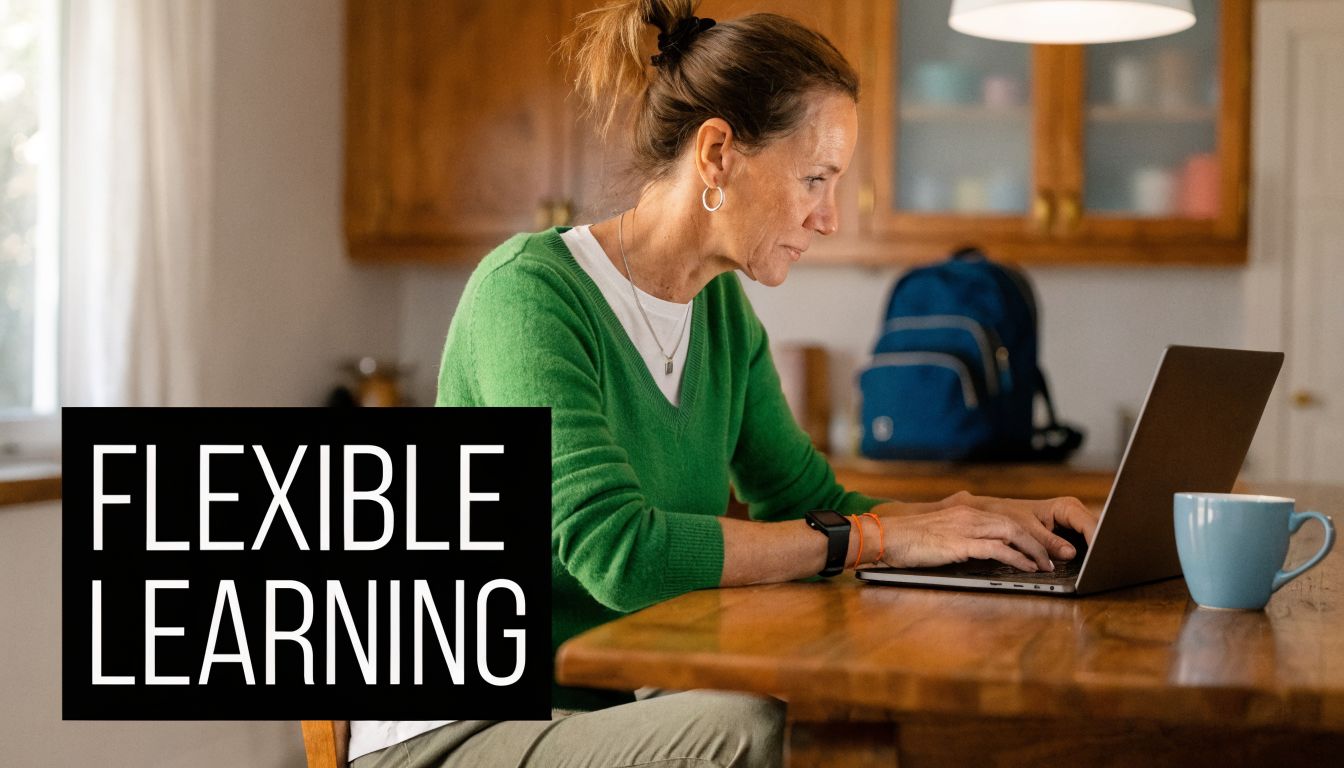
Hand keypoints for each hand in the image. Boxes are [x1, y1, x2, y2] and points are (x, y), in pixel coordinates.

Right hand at [869, 492, 1097, 571]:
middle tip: (1060, 554)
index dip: (1033, 530)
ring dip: (1035, 549)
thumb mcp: (941, 535)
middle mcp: (969, 514)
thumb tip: (985, 553)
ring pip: (1013, 532)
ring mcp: (965, 527)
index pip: (1009, 516)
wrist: (882, 536)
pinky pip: (997, 548)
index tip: (1049, 544)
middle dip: (1043, 539)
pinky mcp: (959, 543)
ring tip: (1048, 563)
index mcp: (966, 510)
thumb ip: (964, 539)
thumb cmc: (906, 540)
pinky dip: (1017, 557)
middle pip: (1018, 522)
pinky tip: (1027, 567)